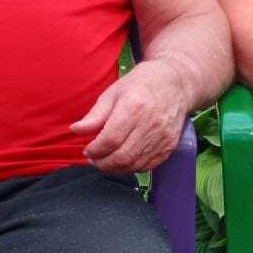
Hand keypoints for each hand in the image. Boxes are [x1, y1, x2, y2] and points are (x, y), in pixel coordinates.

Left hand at [70, 60, 188, 173]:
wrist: (176, 84)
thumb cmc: (140, 85)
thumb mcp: (113, 93)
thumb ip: (95, 115)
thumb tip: (75, 130)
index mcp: (134, 106)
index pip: (110, 139)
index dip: (95, 150)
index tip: (87, 149)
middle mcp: (151, 124)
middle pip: (122, 156)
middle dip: (102, 163)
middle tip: (94, 159)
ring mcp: (163, 137)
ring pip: (134, 164)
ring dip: (115, 168)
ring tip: (106, 160)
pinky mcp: (170, 146)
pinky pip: (148, 166)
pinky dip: (131, 167)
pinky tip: (123, 160)